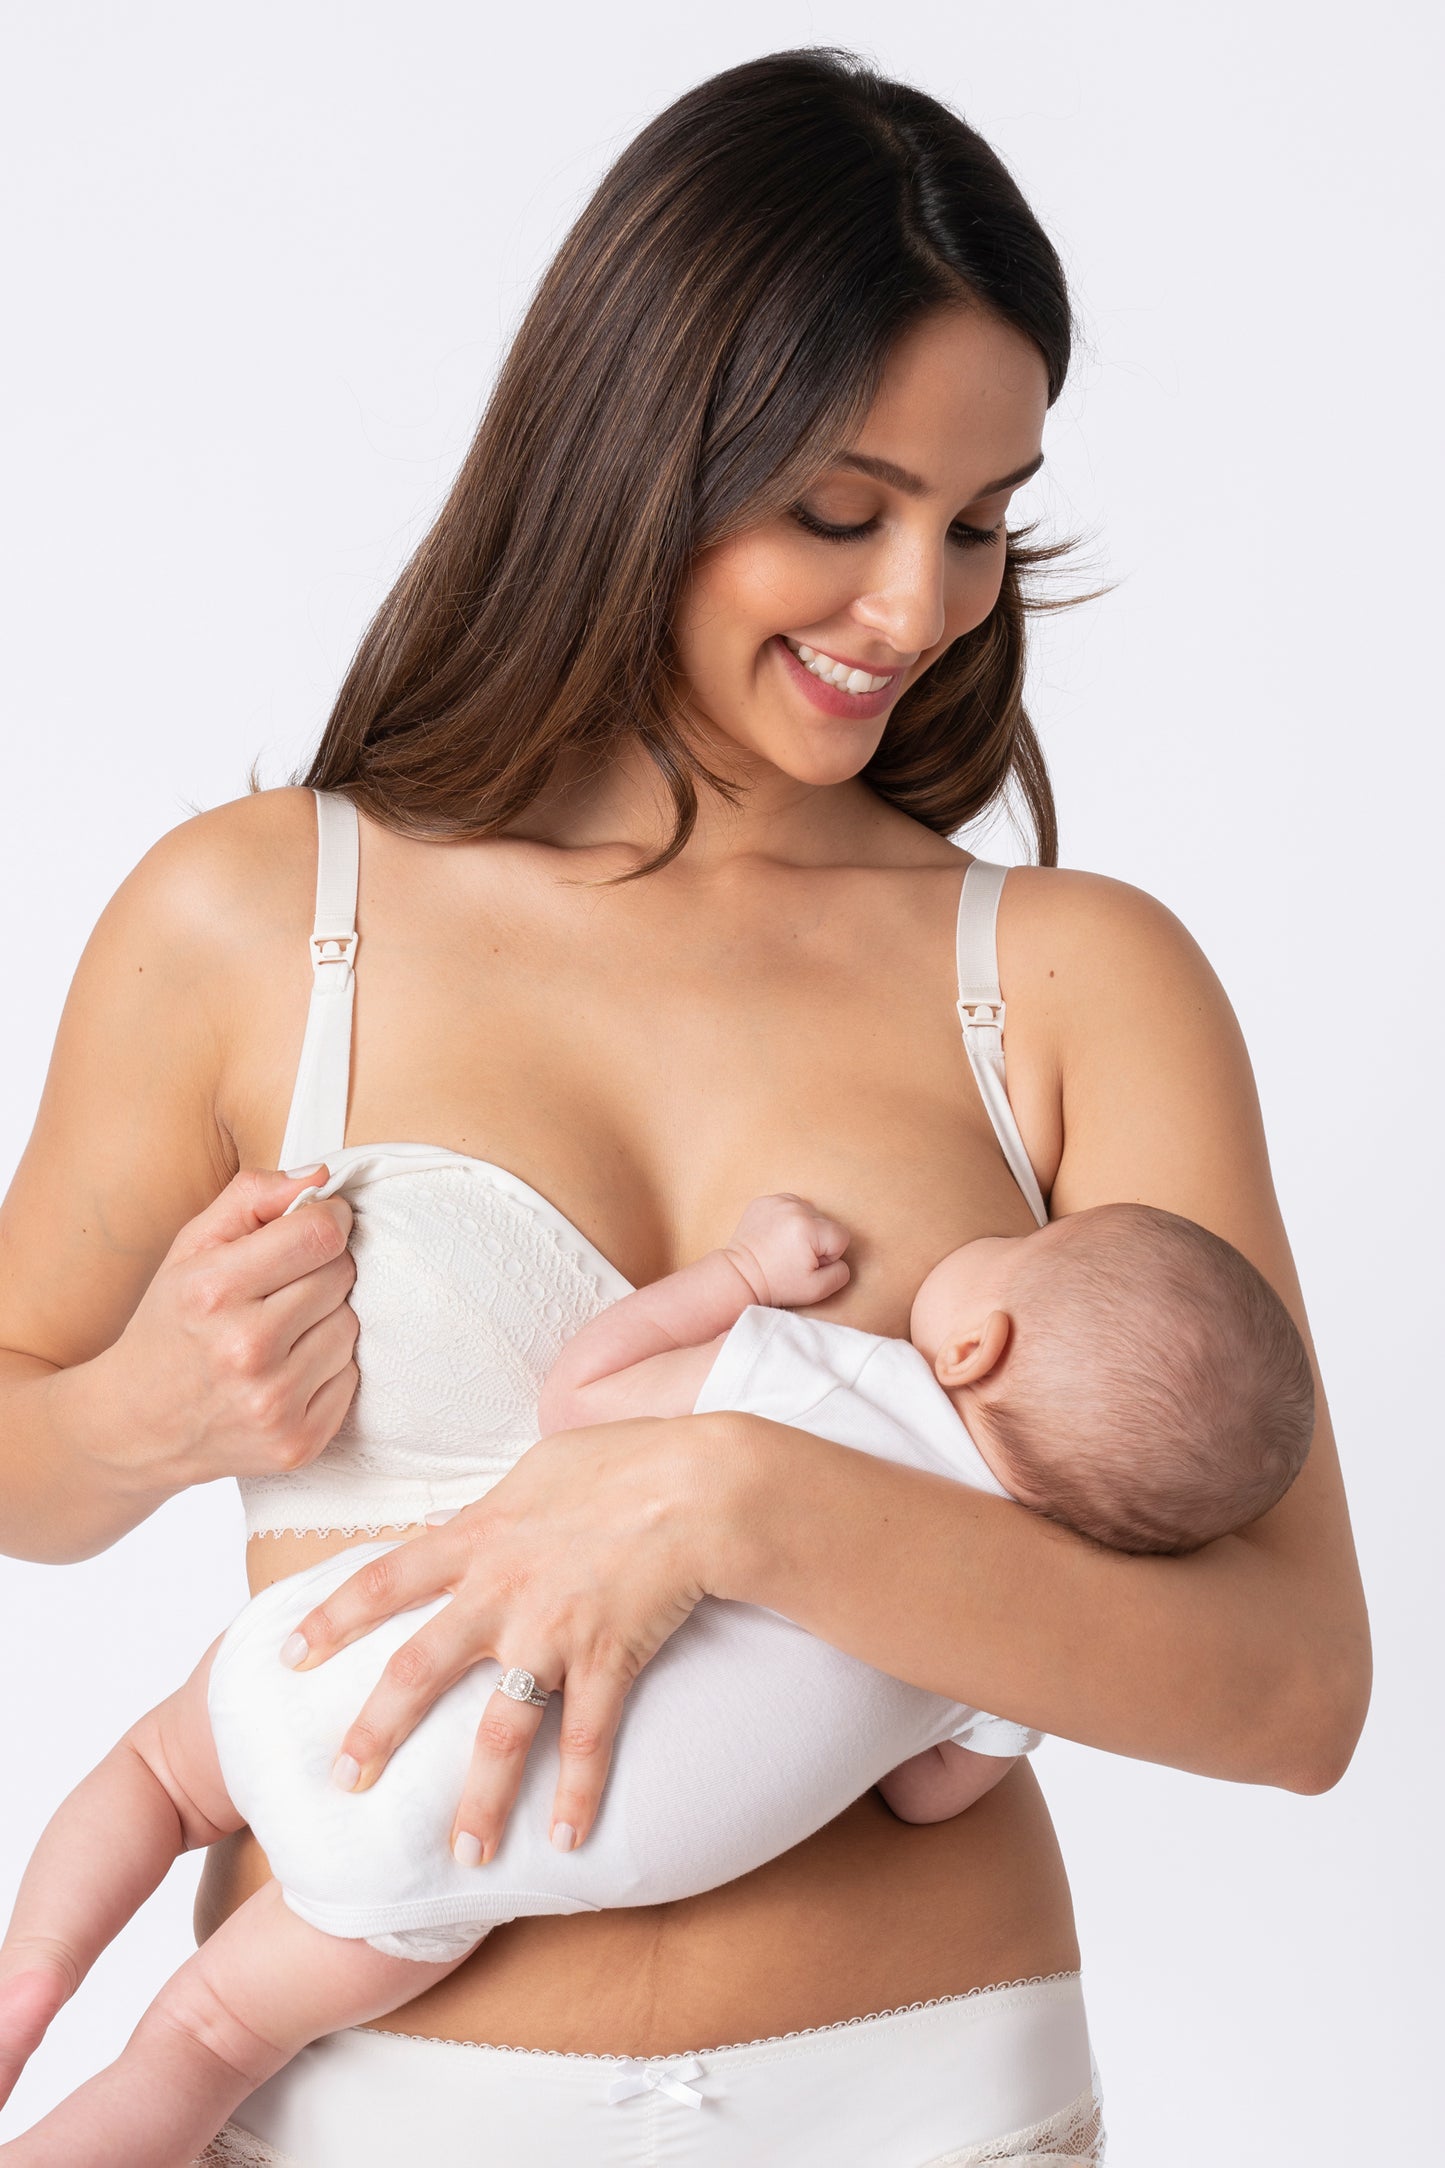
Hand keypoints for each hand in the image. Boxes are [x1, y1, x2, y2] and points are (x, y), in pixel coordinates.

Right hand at [102, 1165, 358, 1486]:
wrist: (136, 1427)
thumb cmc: (171, 1326)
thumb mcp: (191, 1248)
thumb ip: (252, 1198)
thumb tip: (320, 1178)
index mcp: (213, 1292)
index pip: (319, 1235)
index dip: (329, 1220)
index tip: (319, 1223)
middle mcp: (245, 1350)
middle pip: (341, 1277)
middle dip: (321, 1270)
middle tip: (284, 1286)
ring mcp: (273, 1403)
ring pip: (351, 1326)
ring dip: (326, 1320)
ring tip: (281, 1331)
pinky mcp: (297, 1443)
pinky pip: (352, 1377)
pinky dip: (328, 1368)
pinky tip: (287, 1370)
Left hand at [280, 1413, 737, 1861]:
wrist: (698, 1484)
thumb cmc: (626, 1461)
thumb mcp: (541, 1470)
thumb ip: (500, 1508)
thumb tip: (478, 1520)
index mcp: (480, 1537)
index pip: (383, 1579)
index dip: (332, 1619)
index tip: (290, 1657)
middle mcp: (501, 1592)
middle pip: (416, 1671)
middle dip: (376, 1732)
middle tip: (344, 1782)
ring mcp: (553, 1633)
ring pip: (498, 1731)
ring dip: (478, 1798)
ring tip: (463, 1855)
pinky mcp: (607, 1659)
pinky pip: (586, 1741)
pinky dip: (578, 1794)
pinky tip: (567, 1840)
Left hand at [725, 1193, 850, 1308]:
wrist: (740, 1277)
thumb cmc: (777, 1284)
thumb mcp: (817, 1290)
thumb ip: (841, 1274)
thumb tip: (840, 1258)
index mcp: (810, 1228)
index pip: (841, 1237)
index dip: (829, 1255)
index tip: (808, 1265)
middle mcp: (795, 1208)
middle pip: (826, 1222)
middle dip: (816, 1241)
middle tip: (794, 1258)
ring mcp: (777, 1202)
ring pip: (809, 1211)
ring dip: (804, 1227)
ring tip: (785, 1246)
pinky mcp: (764, 1201)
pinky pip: (789, 1205)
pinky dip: (787, 1219)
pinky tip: (776, 1236)